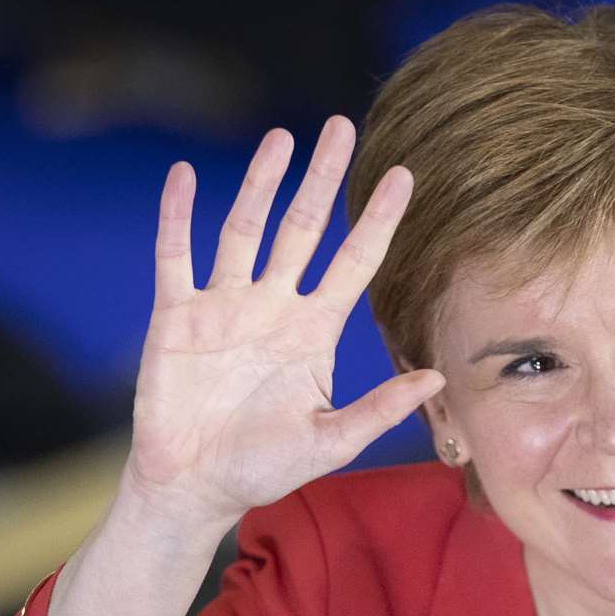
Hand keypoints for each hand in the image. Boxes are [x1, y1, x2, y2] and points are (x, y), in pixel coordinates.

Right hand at [123, 118, 442, 527]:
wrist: (195, 487)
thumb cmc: (264, 468)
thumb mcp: (331, 441)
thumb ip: (381, 408)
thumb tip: (439, 376)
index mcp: (313, 331)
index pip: (355, 262)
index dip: (377, 220)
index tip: (403, 176)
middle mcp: (272, 307)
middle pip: (301, 229)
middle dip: (321, 180)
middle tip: (342, 128)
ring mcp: (223, 306)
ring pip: (244, 230)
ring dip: (260, 184)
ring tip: (281, 138)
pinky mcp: (175, 316)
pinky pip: (175, 255)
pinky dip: (178, 215)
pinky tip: (185, 175)